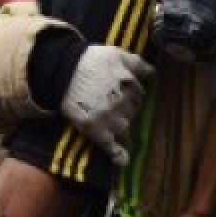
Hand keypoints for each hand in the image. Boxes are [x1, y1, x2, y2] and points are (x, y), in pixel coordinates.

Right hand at [60, 45, 154, 167]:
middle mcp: (124, 104)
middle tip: (110, 107)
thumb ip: (137, 63)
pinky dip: (118, 155)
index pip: (139, 96)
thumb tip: (154, 72)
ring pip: (124, 129)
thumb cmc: (90, 60)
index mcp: (131, 86)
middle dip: (125, 111)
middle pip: (131, 113)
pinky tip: (123, 162)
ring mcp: (111, 119)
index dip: (130, 97)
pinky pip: (111, 146)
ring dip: (121, 129)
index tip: (121, 96)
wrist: (62, 71)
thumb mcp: (117, 54)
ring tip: (113, 129)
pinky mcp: (96, 130)